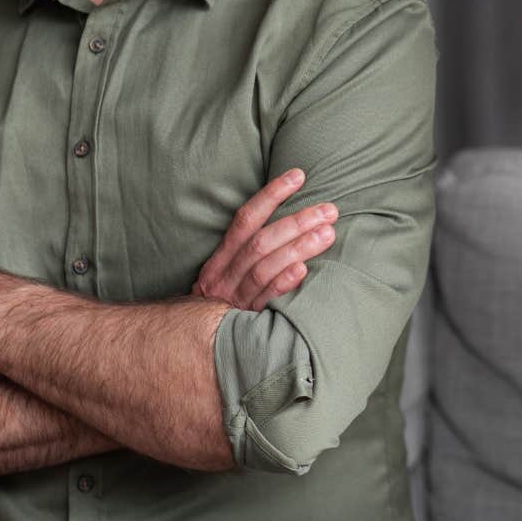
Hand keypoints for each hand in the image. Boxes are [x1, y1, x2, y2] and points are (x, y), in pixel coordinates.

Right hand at [192, 168, 335, 310]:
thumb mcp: (228, 274)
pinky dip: (282, 283)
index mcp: (221, 258)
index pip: (246, 219)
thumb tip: (293, 220)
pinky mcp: (245, 321)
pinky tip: (302, 270)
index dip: (272, 195)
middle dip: (296, 222)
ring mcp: (233, 299)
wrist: (193, 345)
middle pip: (261, 242)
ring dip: (298, 248)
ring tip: (327, 233)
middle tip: (328, 210)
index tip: (299, 176)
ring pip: (265, 268)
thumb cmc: (223, 303)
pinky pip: (264, 300)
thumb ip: (251, 251)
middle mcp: (224, 276)